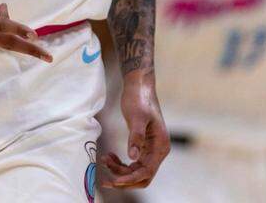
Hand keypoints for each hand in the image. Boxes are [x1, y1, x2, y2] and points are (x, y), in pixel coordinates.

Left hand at [102, 71, 168, 188]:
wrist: (139, 86)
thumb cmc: (139, 99)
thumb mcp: (136, 117)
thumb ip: (135, 137)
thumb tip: (132, 158)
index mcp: (161, 146)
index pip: (147, 171)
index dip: (130, 179)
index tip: (114, 180)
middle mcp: (158, 150)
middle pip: (142, 176)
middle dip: (124, 179)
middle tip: (106, 179)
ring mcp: (151, 149)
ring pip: (135, 171)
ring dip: (119, 170)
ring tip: (104, 159)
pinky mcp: (142, 146)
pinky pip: (132, 163)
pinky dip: (120, 163)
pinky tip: (109, 156)